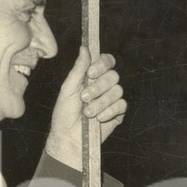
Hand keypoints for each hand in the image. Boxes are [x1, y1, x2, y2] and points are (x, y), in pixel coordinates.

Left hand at [44, 47, 126, 170]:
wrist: (69, 137)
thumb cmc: (65, 114)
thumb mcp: (68, 89)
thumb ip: (78, 69)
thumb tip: (84, 48)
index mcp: (93, 77)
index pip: (106, 61)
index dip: (102, 64)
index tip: (91, 73)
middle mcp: (104, 86)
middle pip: (113, 76)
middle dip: (98, 87)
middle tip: (84, 98)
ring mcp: (112, 99)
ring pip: (117, 91)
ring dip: (100, 102)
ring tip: (87, 113)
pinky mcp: (118, 113)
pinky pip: (121, 105)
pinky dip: (109, 111)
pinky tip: (98, 118)